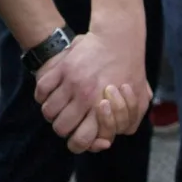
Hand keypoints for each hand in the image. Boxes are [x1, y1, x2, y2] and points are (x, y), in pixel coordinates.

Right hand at [33, 31, 144, 152]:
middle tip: (69, 119)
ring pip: (48, 111)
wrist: (120, 38)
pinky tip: (50, 93)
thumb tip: (107, 141)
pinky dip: (42, 95)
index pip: (81, 141)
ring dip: (52, 112)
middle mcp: (85, 98)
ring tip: (58, 106)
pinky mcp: (63, 67)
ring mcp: (72, 82)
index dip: (77, 143)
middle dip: (63, 128)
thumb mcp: (140, 99)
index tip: (80, 133)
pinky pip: (41, 90)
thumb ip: (129, 122)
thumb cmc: (131, 70)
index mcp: (103, 108)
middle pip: (60, 128)